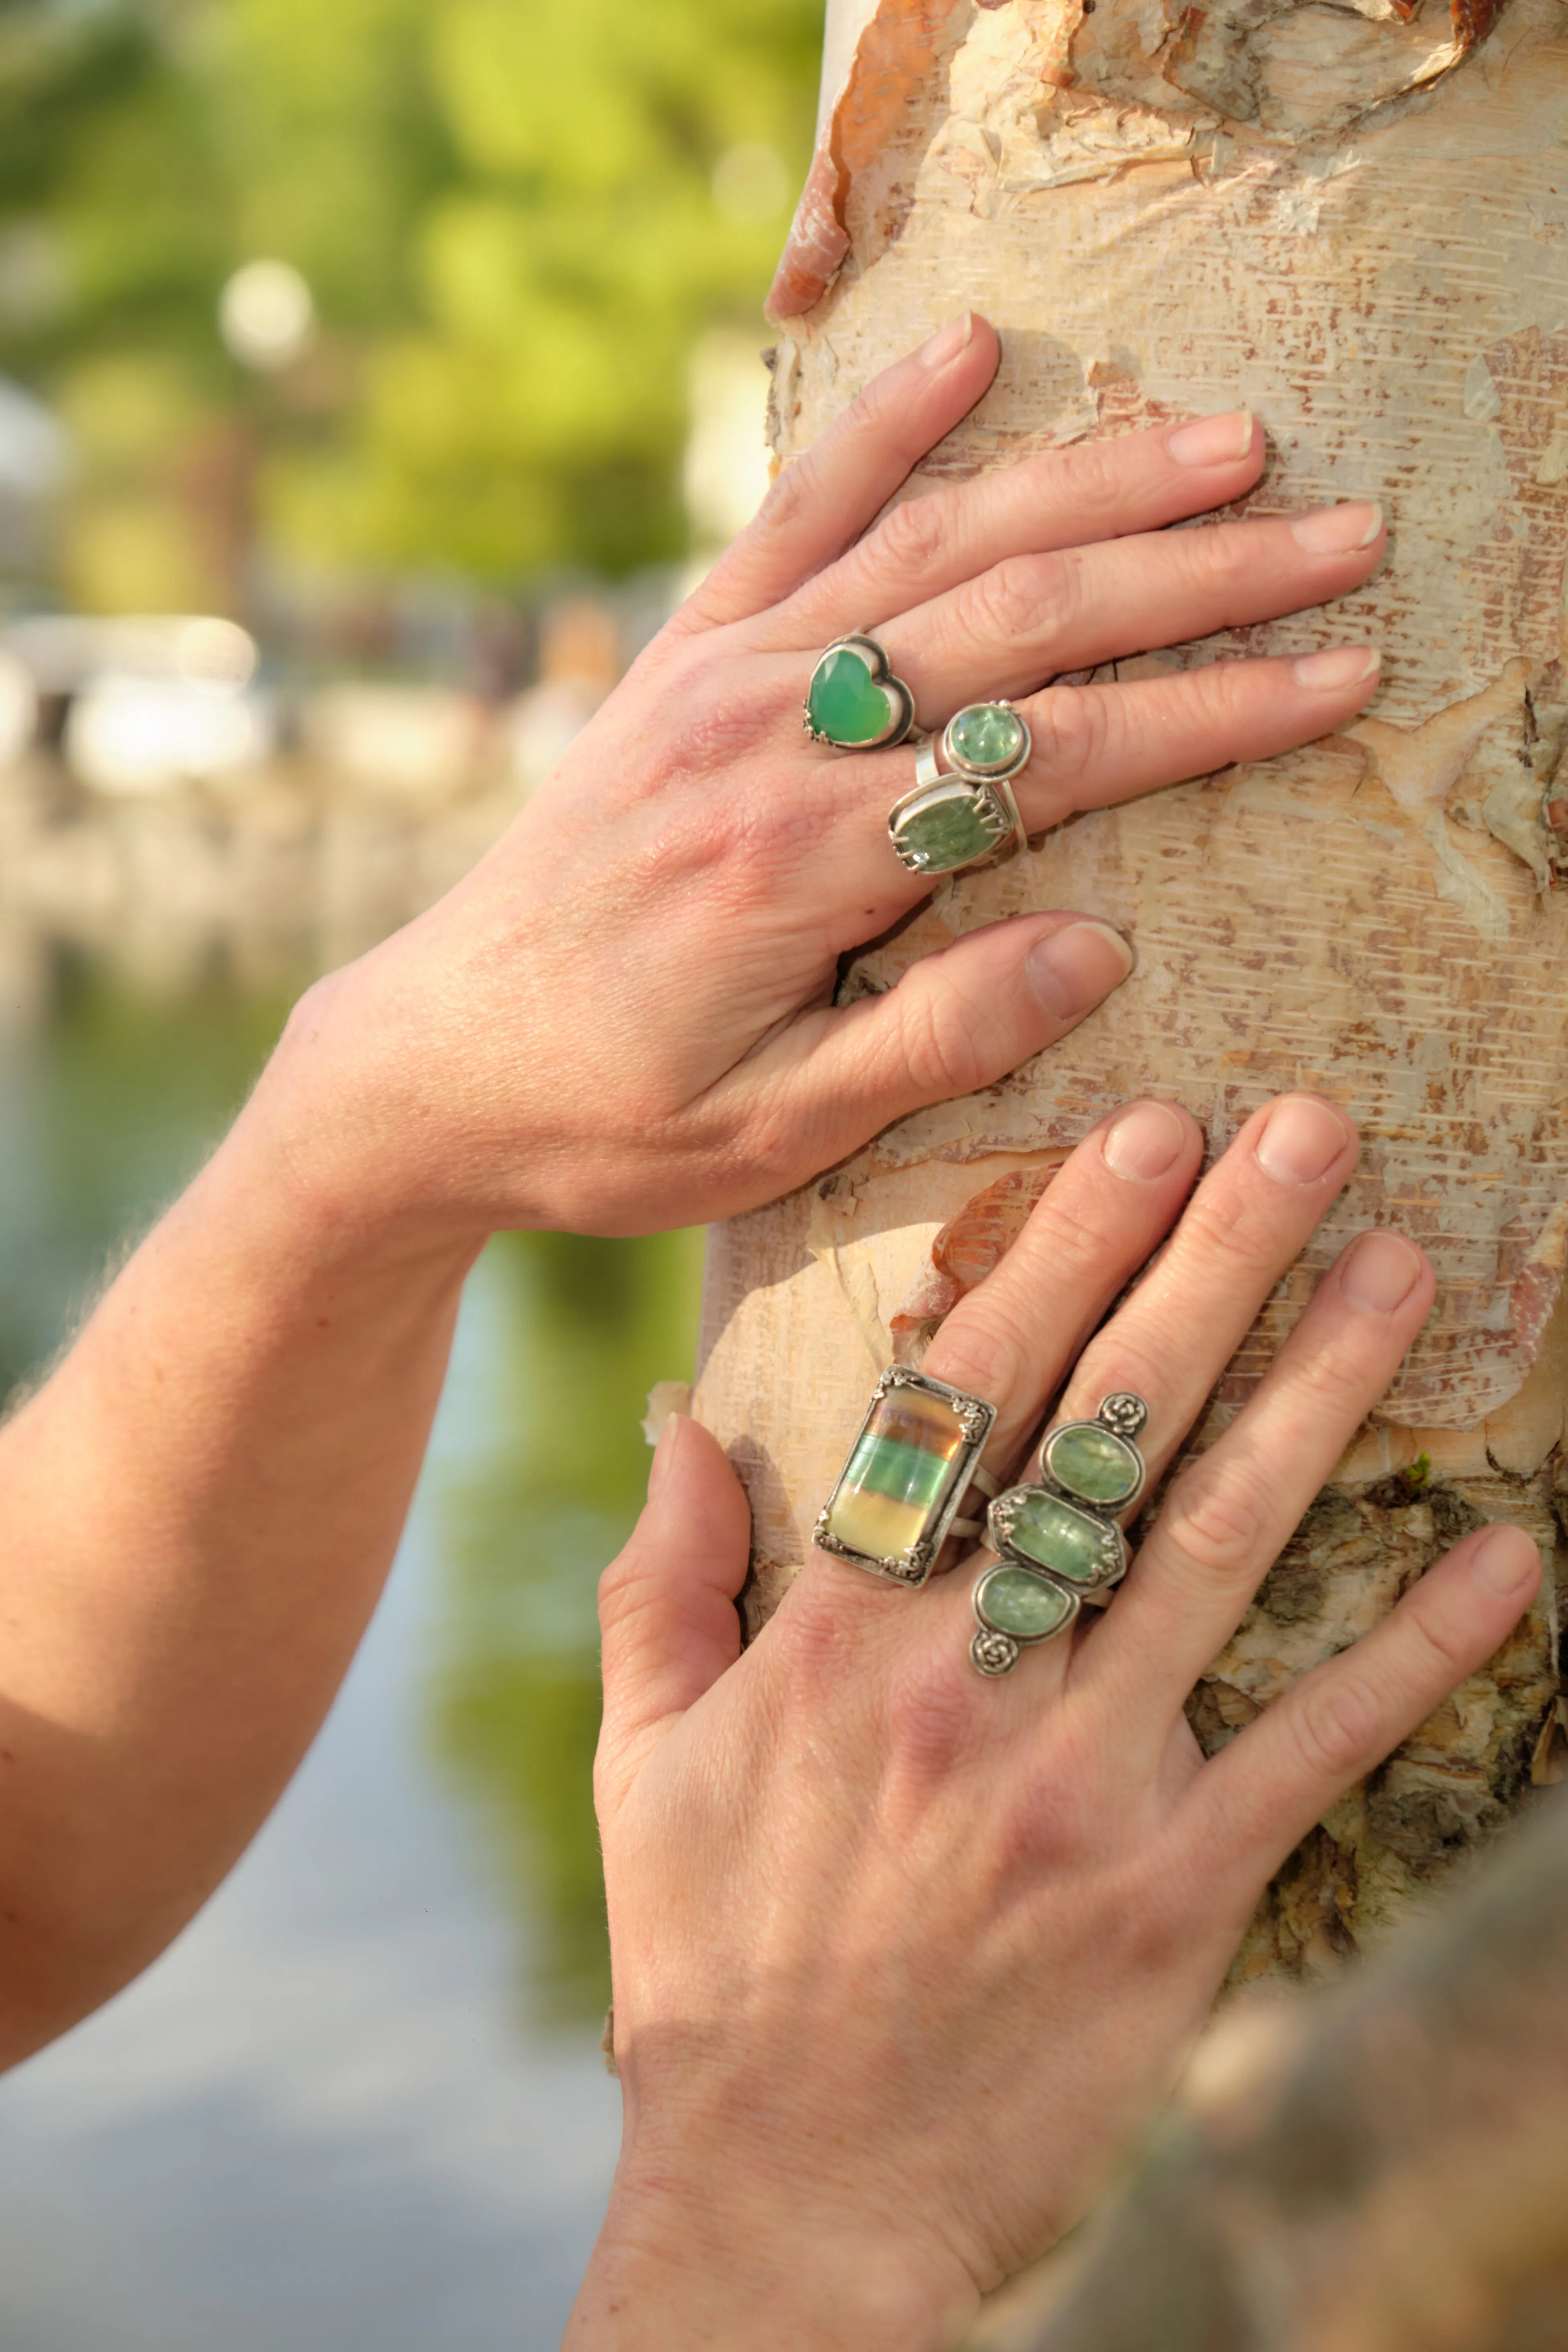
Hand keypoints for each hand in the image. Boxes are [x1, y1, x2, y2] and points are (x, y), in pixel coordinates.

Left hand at [262, 316, 1386, 1243]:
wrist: (426, 1067)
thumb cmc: (601, 1122)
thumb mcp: (768, 1135)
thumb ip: (934, 1037)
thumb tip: (1100, 950)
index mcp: (801, 864)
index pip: (1050, 757)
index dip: (1208, 712)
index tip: (1333, 673)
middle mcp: (763, 738)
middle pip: (1015, 620)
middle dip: (1192, 574)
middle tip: (1336, 533)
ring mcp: (714, 679)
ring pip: (928, 545)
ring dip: (1085, 482)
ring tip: (1224, 439)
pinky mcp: (675, 659)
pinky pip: (788, 516)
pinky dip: (878, 427)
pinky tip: (969, 349)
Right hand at [572, 1093, 1539, 2349]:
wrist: (791, 2187)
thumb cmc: (708, 1956)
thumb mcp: (645, 1758)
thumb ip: (665, 1573)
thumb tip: (687, 1410)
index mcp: (839, 1633)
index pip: (970, 1395)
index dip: (1065, 1251)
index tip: (1144, 1134)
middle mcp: (963, 1681)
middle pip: (1111, 1432)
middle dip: (1217, 1266)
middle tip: (1310, 1135)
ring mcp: (1077, 1783)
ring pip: (1219, 1548)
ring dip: (1322, 1397)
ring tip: (1403, 1270)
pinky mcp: (1170, 1890)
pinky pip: (1312, 1746)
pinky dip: (1413, 1650)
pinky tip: (1503, 1557)